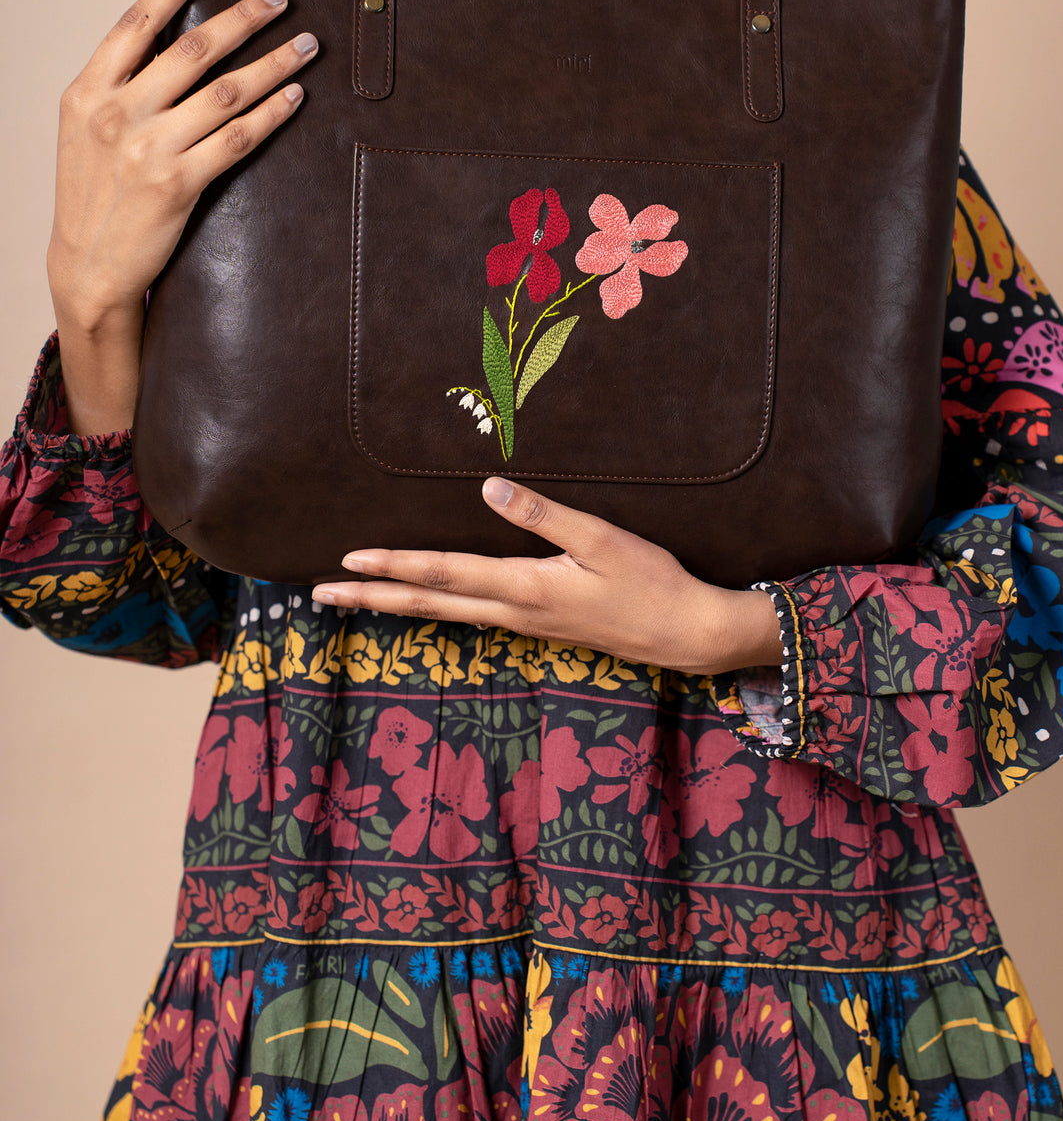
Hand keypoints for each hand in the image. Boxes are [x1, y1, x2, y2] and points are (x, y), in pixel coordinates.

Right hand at [46, 0, 318, 432]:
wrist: (89, 266)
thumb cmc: (93, 197)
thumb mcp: (85, 132)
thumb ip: (121, 89)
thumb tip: (174, 46)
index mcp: (88, 92)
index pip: (135, 24)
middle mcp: (117, 114)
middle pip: (192, 49)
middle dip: (243, 19)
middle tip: (280, 1)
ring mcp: (148, 149)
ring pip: (224, 92)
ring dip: (272, 62)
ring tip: (305, 45)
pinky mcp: (179, 184)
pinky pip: (237, 139)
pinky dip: (271, 114)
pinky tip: (295, 96)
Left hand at [311, 478, 783, 674]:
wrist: (684, 634)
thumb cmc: (649, 582)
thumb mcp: (602, 540)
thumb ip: (544, 514)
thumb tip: (490, 486)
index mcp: (523, 587)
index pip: (444, 574)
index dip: (395, 564)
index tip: (348, 559)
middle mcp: (513, 611)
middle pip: (427, 604)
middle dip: (371, 597)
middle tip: (320, 594)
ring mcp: (523, 623)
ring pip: (443, 614)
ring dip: (395, 605)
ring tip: (354, 599)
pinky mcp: (535, 625)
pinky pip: (467, 616)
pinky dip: (430, 609)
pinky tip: (421, 604)